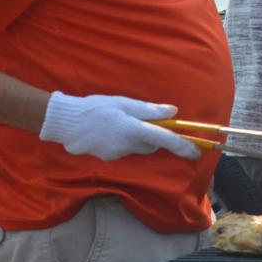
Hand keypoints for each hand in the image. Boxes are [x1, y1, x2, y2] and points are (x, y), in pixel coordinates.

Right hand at [39, 92, 200, 160]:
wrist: (65, 122)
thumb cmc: (95, 108)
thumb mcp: (123, 103)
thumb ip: (149, 110)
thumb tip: (172, 112)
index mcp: (134, 130)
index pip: (165, 140)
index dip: (183, 146)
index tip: (197, 152)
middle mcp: (128, 146)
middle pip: (150, 145)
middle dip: (150, 136)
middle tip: (136, 120)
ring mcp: (117, 154)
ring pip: (136, 148)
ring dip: (133, 138)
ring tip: (115, 123)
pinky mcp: (107, 158)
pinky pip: (122, 150)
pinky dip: (120, 142)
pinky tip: (106, 132)